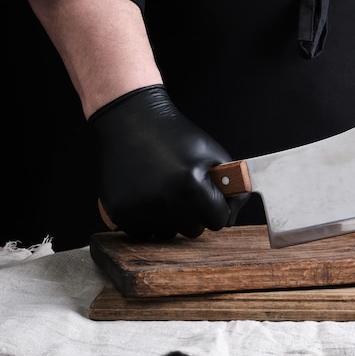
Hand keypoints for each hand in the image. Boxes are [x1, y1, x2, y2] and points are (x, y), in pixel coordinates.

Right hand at [89, 85, 247, 238]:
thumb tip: (232, 216)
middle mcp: (166, 202)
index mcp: (192, 186)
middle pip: (194, 231)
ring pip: (168, 234)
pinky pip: (144, 232)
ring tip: (163, 188)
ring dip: (170, 218)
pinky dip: (147, 219)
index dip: (216, 207)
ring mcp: (141, 210)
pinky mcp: (120, 213)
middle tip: (183, 188)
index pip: (219, 221)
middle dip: (194, 214)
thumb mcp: (212, 153)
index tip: (208, 195)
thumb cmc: (174, 136)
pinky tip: (146, 194)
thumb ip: (231, 186)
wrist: (130, 121)